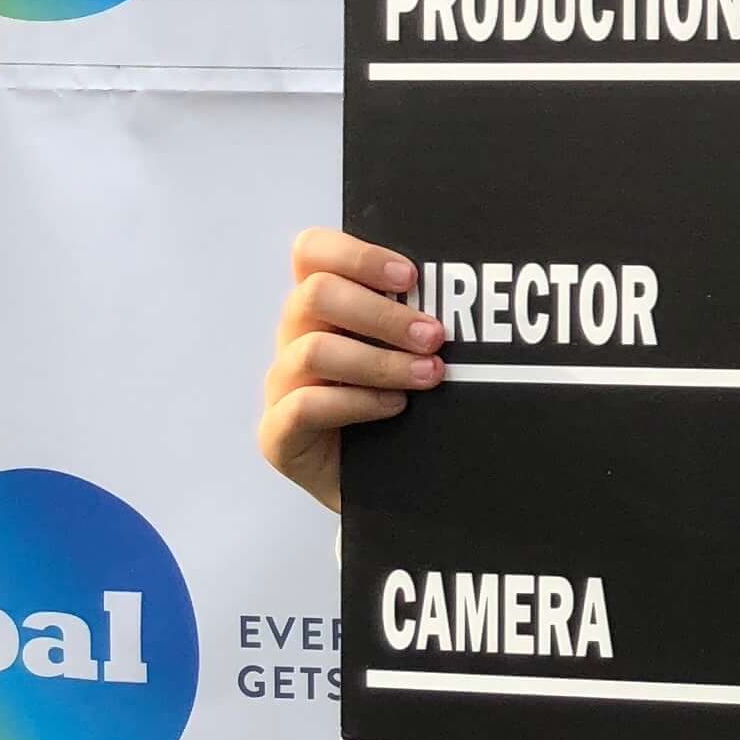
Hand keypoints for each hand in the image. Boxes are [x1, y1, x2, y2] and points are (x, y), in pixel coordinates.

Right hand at [257, 228, 443, 511]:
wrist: (391, 487)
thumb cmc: (405, 409)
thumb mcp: (411, 355)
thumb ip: (416, 318)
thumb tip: (462, 289)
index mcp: (321, 306)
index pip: (312, 252)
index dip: (358, 256)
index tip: (412, 277)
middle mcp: (293, 338)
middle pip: (315, 295)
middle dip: (383, 313)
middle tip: (435, 336)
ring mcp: (281, 387)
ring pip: (313, 350)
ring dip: (380, 360)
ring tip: (429, 376)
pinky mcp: (277, 436)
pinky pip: (304, 406)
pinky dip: (357, 402)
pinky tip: (395, 407)